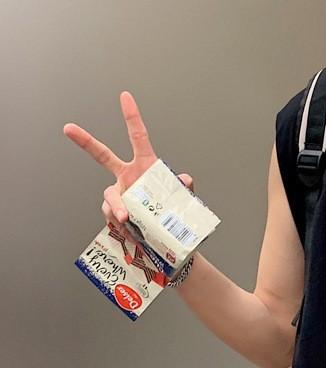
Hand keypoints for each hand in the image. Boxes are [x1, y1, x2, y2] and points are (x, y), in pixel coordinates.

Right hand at [63, 90, 193, 236]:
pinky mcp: (117, 214)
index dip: (131, 117)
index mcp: (145, 166)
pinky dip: (122, 227)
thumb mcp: (184, 198)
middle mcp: (128, 177)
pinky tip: (131, 233)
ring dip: (117, 207)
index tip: (125, 97)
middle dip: (86, 142)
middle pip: (103, 156)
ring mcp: (121, 195)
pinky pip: (113, 217)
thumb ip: (184, 187)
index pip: (138, 137)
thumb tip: (185, 180)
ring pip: (110, 196)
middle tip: (68, 128)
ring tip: (125, 219)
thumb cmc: (175, 214)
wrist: (169, 240)